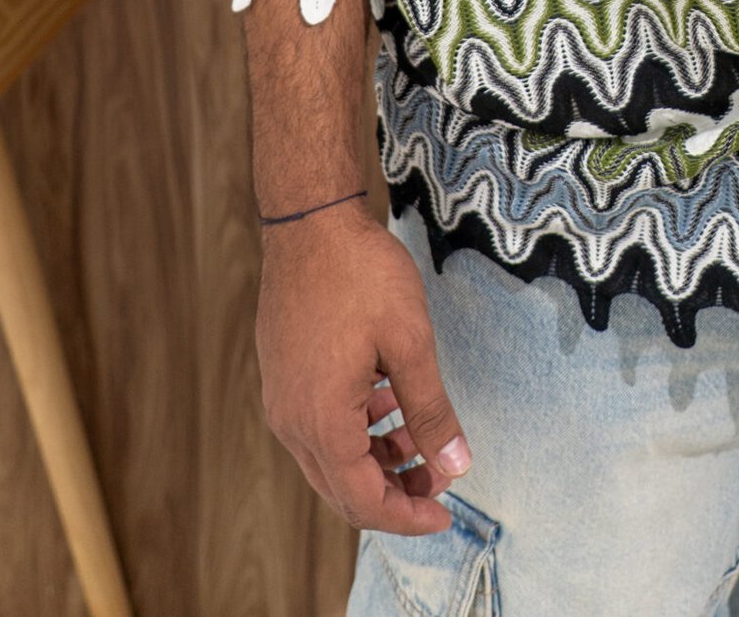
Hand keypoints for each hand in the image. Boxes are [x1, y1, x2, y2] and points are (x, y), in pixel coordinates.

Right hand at [256, 199, 472, 535]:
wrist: (310, 222)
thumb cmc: (361, 274)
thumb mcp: (410, 342)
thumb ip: (431, 411)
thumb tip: (456, 466)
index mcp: (322, 422)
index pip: (364, 501)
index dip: (407, 516)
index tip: (445, 513)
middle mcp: (292, 421)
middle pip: (343, 489)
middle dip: (395, 493)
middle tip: (440, 482)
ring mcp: (282, 399)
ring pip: (331, 459)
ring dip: (377, 459)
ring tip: (422, 437)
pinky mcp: (282, 377)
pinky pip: (319, 426)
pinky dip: (356, 431)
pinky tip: (387, 401)